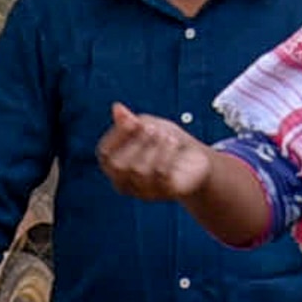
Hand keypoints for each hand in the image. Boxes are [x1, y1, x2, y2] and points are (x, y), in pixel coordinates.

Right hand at [95, 100, 219, 204]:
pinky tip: (175, 143)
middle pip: (118, 165)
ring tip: (167, 135)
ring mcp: (144, 192)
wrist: (198, 160)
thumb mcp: (147, 126)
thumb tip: (116, 107)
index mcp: (114, 166)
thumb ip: (130, 120)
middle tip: (153, 128)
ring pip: (139, 170)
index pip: (104, 154)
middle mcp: (124, 183)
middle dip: (136, 142)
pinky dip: (168, 155)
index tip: (132, 121)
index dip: (116, 136)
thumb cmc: (166, 142)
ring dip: (154, 147)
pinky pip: (161, 175)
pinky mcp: (165, 193)